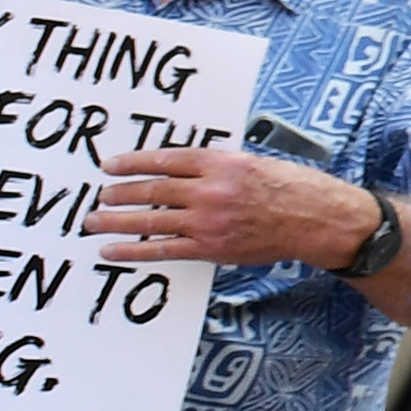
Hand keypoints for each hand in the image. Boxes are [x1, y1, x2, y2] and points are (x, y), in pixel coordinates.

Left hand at [89, 144, 376, 270]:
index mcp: (222, 163)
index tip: (111, 165)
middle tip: (100, 194)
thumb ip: (218, 166)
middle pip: (152, 189)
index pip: (166, 160)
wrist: (317, 219)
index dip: (133, 162)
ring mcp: (208, 221)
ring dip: (116, 221)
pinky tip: (112, 250)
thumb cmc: (292, 187)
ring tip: (93, 220)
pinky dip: (132, 251)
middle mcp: (210, 190)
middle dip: (119, 193)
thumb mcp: (255, 162)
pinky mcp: (209, 247)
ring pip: (149, 220)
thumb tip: (182, 170)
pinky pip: (162, 250)